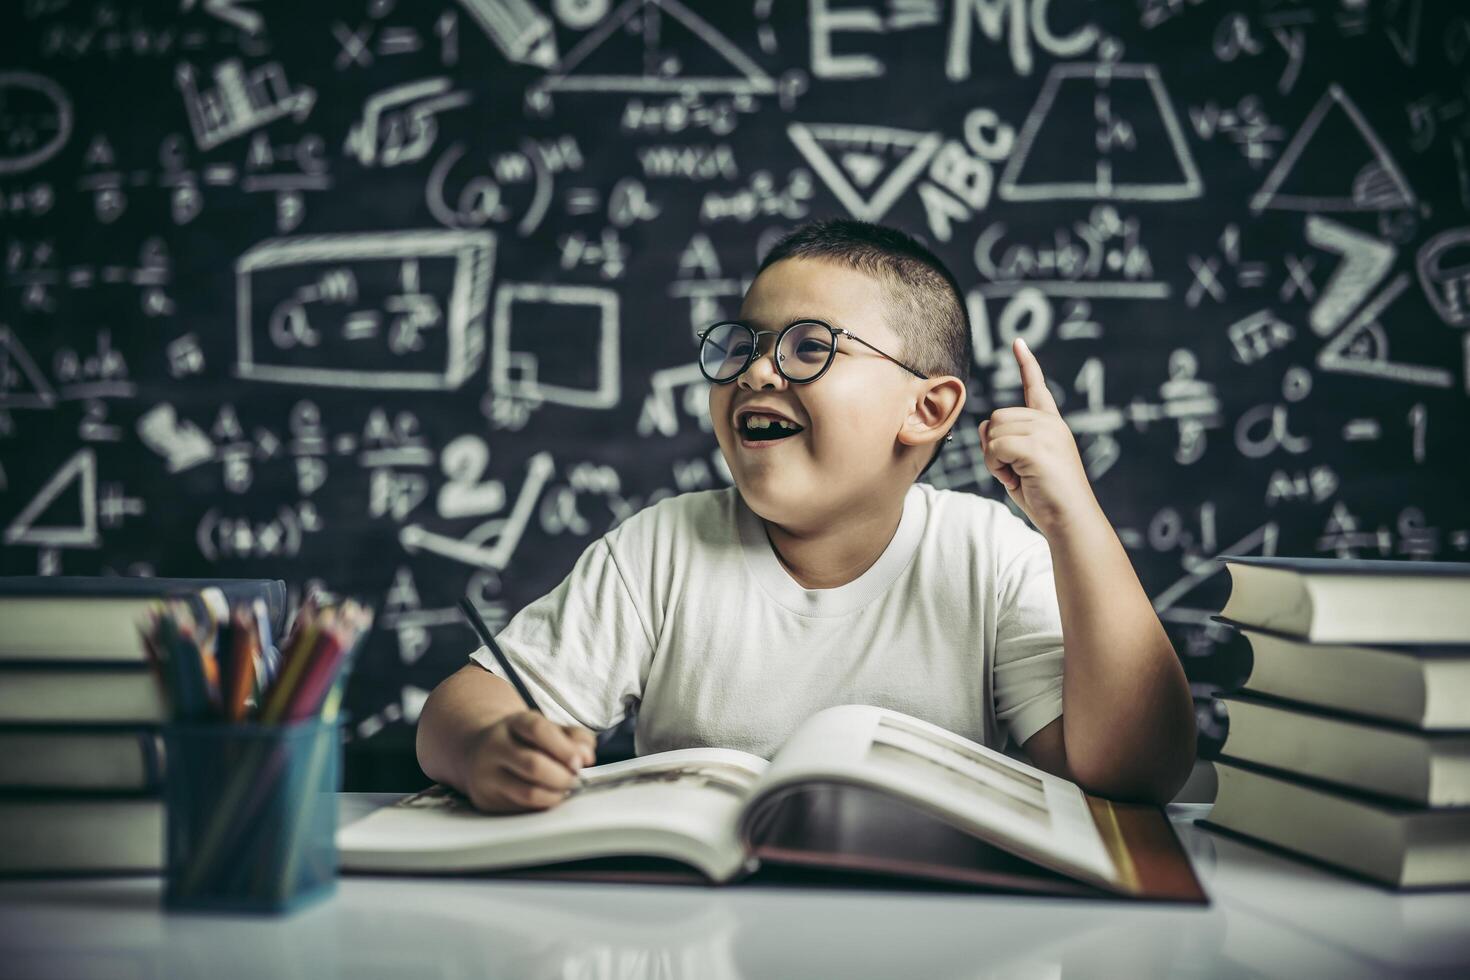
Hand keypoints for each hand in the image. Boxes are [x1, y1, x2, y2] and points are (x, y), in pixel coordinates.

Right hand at [461, 711, 597, 813]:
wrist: (479, 751)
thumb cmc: (523, 741)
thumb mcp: (547, 729)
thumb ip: (573, 736)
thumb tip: (587, 754)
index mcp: (513, 723)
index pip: (538, 730)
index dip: (564, 747)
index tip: (581, 761)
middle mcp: (494, 746)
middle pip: (533, 765)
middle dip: (563, 777)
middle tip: (577, 780)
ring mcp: (486, 775)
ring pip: (528, 793)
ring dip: (555, 795)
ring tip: (566, 790)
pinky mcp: (486, 799)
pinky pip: (522, 808)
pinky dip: (543, 805)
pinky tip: (549, 797)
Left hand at [978, 338, 1098, 537]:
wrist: (1071, 520)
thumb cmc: (1046, 499)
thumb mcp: (1023, 464)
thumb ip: (1007, 441)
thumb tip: (985, 425)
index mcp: (1051, 424)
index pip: (1035, 387)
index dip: (1026, 365)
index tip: (1017, 343)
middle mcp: (1050, 423)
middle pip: (996, 418)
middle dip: (995, 447)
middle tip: (1016, 471)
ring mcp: (1046, 432)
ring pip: (993, 432)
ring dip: (995, 459)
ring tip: (1020, 476)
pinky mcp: (1037, 447)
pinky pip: (995, 448)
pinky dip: (997, 468)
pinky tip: (1018, 479)